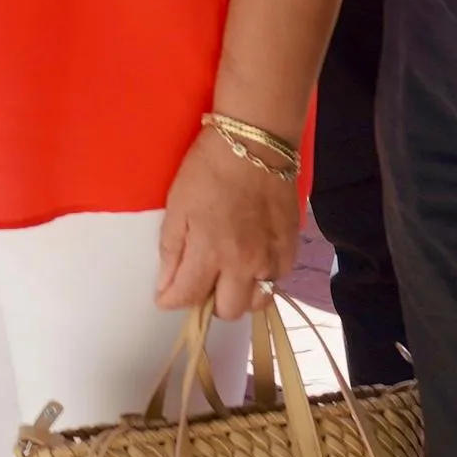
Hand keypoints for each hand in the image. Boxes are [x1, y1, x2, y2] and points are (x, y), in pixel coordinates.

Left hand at [155, 124, 301, 318]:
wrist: (256, 144)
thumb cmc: (209, 169)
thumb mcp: (177, 205)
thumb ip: (171, 250)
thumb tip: (165, 286)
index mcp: (211, 252)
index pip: (188, 297)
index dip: (171, 301)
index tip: (165, 296)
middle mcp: (245, 265)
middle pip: (228, 312)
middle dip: (208, 303)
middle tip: (200, 281)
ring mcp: (272, 259)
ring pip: (257, 302)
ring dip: (239, 295)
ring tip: (228, 275)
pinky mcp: (291, 248)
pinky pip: (277, 282)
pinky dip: (262, 280)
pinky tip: (251, 262)